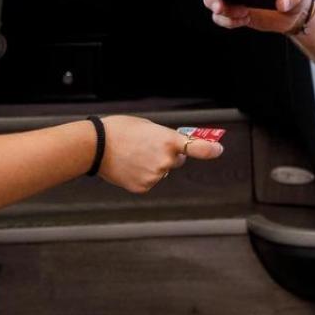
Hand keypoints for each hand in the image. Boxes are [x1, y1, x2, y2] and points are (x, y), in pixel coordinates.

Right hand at [96, 116, 223, 192]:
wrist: (96, 146)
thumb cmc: (119, 130)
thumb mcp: (147, 126)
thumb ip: (164, 138)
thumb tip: (173, 147)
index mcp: (168, 141)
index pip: (197, 148)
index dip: (210, 150)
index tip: (218, 150)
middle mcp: (165, 160)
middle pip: (177, 160)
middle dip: (169, 155)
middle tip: (149, 146)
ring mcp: (155, 176)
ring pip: (161, 172)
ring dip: (153, 165)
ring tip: (134, 155)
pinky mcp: (143, 187)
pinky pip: (149, 181)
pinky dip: (142, 175)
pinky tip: (129, 166)